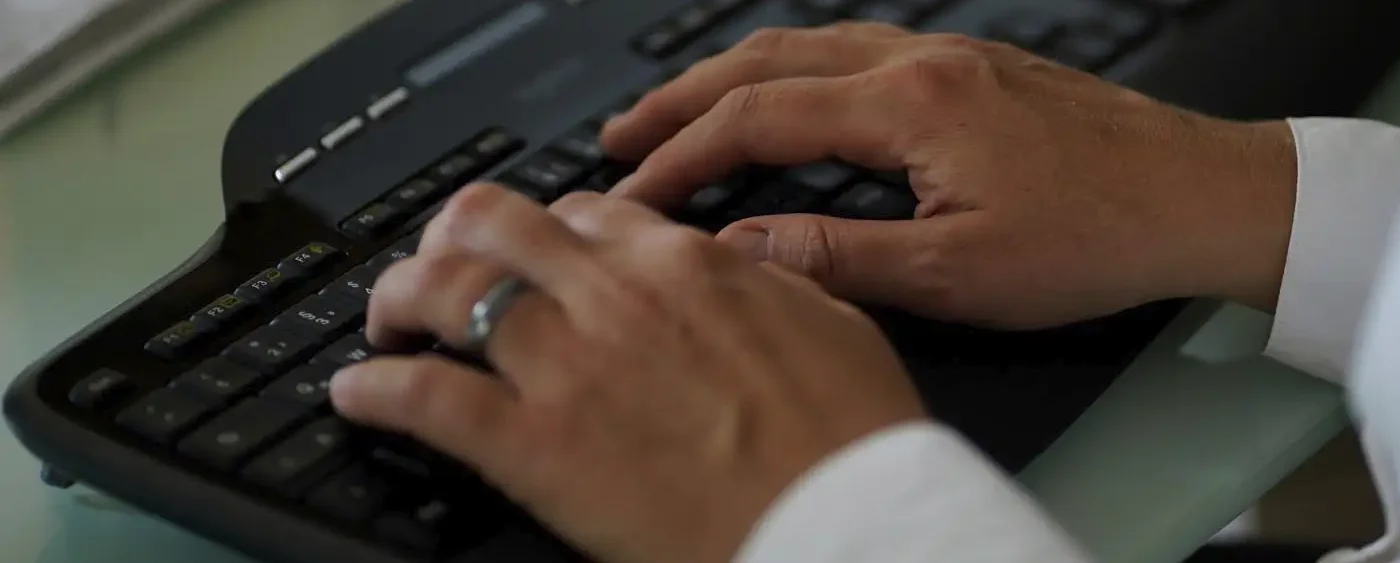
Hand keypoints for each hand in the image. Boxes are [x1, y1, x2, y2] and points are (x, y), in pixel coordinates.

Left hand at [329, 185, 926, 562]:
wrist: (846, 519)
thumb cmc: (852, 438)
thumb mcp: (831, 321)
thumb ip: (765, 282)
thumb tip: (738, 266)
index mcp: (687, 264)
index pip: (586, 210)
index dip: (548, 229)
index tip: (537, 252)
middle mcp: (614, 295)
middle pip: (493, 225)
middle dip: (453, 239)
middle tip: (441, 269)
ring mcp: (567, 366)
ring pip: (442, 290)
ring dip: (400, 299)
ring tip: (388, 325)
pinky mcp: (533, 445)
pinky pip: (424, 397)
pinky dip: (377, 390)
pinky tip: (360, 395)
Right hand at [603, 23, 1299, 327]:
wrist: (1206, 197)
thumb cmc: (1102, 236)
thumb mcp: (961, 274)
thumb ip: (842, 259)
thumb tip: (745, 251)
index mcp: (913, 105)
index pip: (758, 120)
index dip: (682, 158)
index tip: (631, 193)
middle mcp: (925, 61)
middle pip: (770, 61)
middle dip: (685, 99)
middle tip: (624, 136)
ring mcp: (954, 56)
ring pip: (813, 46)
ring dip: (737, 78)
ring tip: (686, 114)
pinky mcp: (979, 68)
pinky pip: (858, 50)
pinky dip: (798, 73)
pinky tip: (795, 98)